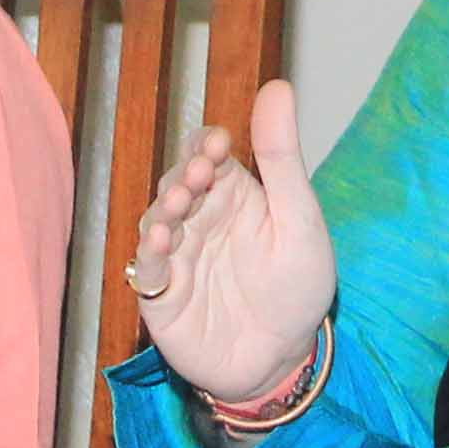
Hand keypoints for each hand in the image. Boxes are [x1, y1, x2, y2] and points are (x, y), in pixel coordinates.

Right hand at [126, 79, 339, 404]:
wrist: (285, 360)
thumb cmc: (297, 288)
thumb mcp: (300, 220)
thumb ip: (283, 158)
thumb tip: (279, 87)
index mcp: (234, 194)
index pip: (207, 154)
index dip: (205, 145)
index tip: (217, 145)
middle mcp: (200, 219)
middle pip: (178, 182)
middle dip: (183, 175)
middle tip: (197, 175)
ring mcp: (178, 255)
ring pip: (158, 220)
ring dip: (165, 209)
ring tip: (179, 204)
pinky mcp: (162, 294)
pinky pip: (148, 268)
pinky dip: (151, 253)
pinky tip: (163, 242)